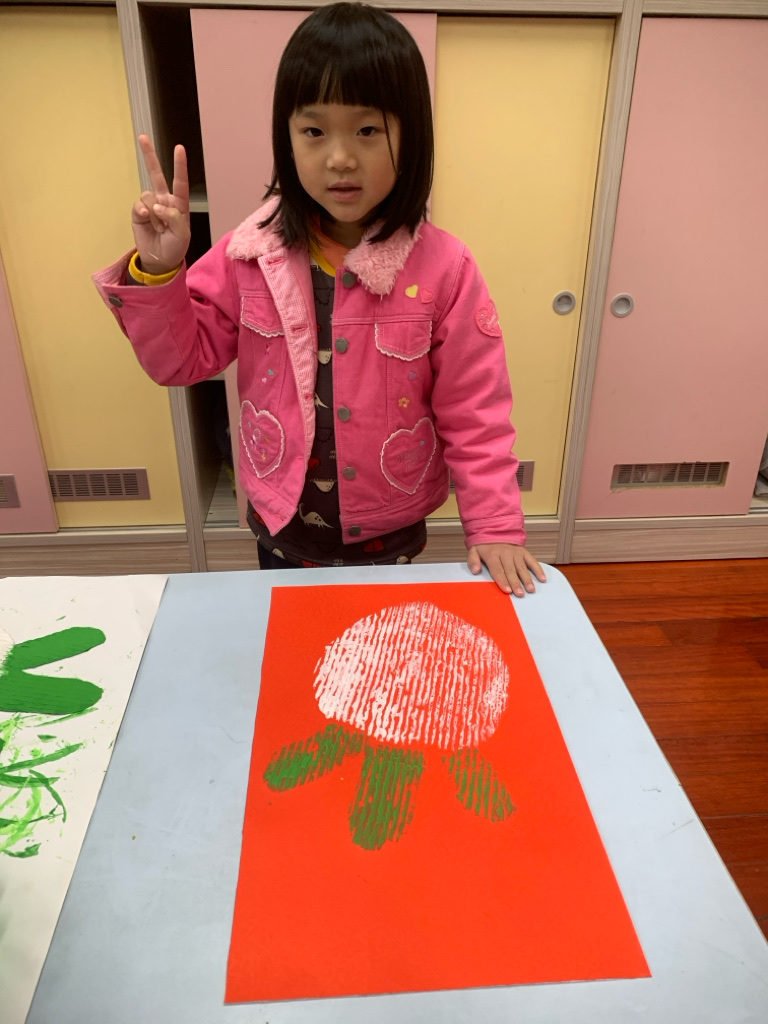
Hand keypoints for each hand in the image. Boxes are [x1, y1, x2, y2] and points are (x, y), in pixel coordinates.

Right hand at [131, 135, 190, 274]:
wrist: (160, 260)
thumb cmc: (176, 247)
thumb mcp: (182, 234)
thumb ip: (173, 217)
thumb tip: (157, 205)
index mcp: (179, 204)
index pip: (180, 182)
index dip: (179, 165)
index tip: (179, 148)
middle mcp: (164, 201)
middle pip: (156, 175)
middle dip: (149, 156)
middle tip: (143, 137)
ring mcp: (150, 206)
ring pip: (148, 195)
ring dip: (154, 213)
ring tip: (159, 228)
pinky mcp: (138, 213)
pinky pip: (139, 205)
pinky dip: (143, 212)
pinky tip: (147, 221)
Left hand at [467, 543, 546, 596]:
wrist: (495, 530)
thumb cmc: (484, 546)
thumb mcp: (474, 550)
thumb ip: (473, 561)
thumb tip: (475, 571)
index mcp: (492, 555)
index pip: (497, 569)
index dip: (502, 580)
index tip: (507, 590)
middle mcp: (505, 553)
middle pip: (511, 570)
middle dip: (516, 582)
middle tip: (520, 594)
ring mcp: (516, 552)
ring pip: (522, 567)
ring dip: (527, 579)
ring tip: (531, 589)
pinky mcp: (523, 552)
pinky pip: (532, 560)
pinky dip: (538, 569)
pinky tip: (542, 578)